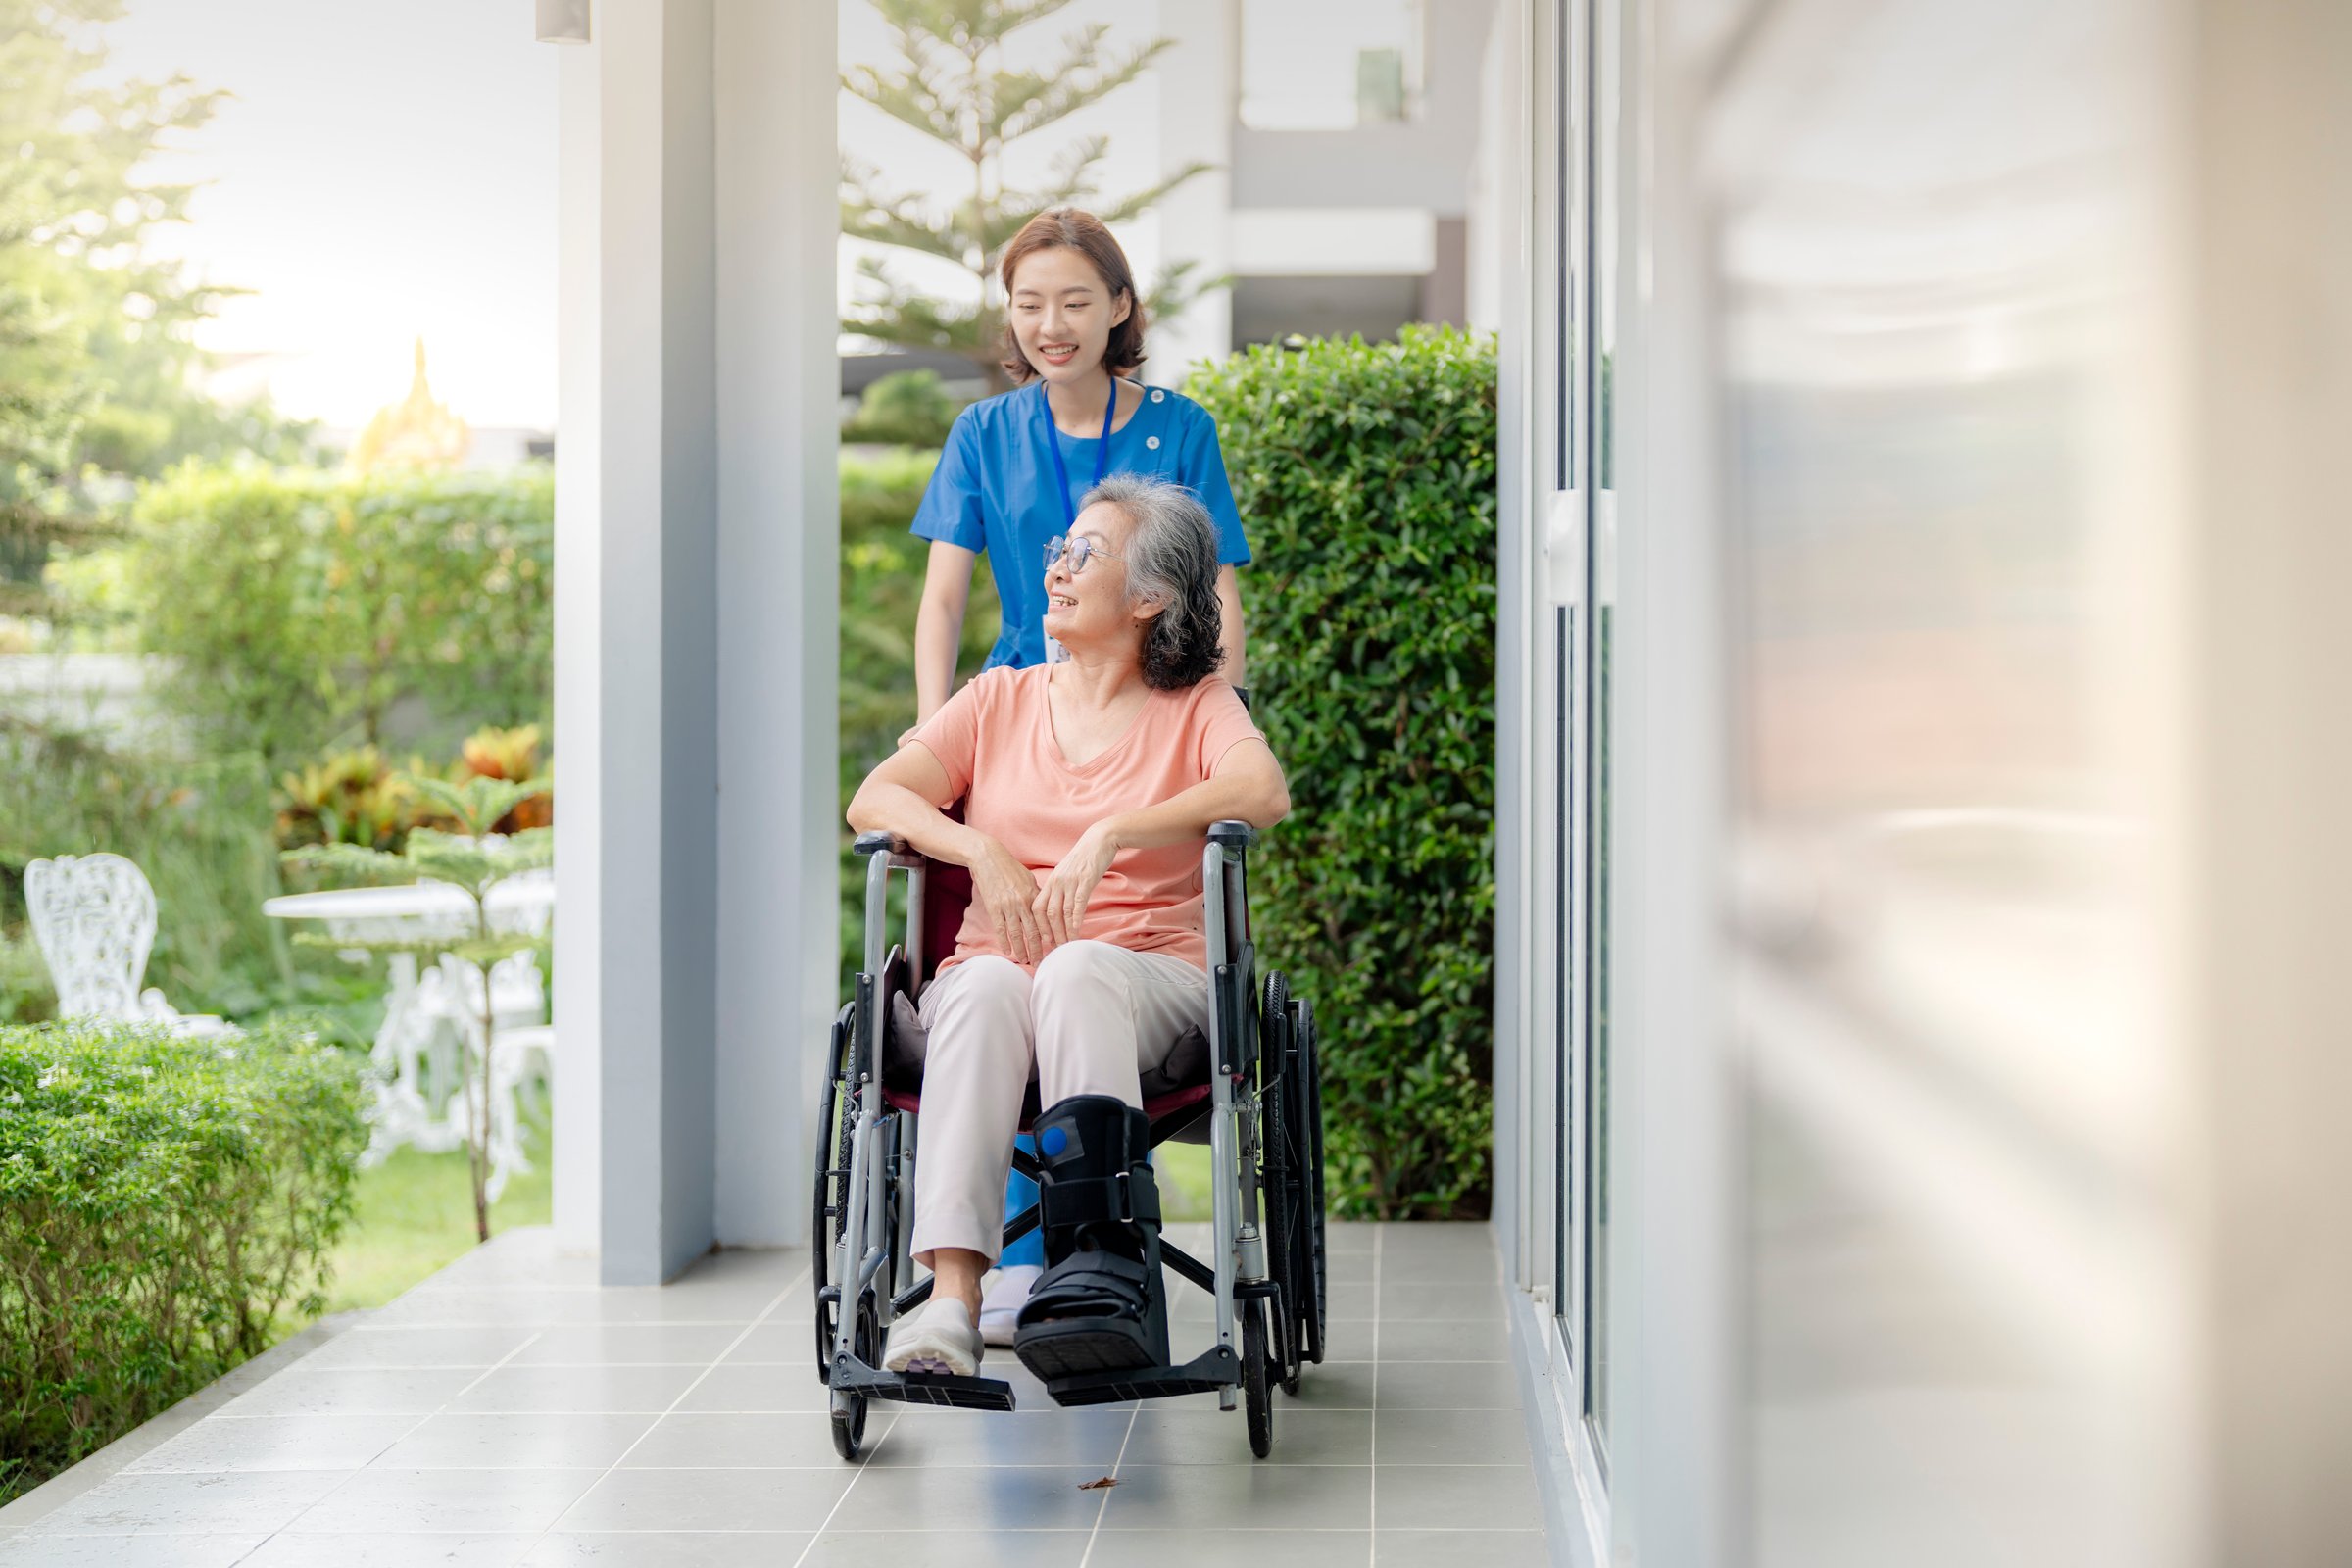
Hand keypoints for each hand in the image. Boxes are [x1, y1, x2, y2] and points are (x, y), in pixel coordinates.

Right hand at [968, 836, 1045, 965]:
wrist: (988, 857)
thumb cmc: (1009, 867)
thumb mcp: (1028, 878)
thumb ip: (1036, 894)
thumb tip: (1044, 908)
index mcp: (1033, 895)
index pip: (1045, 921)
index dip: (1050, 936)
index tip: (1054, 948)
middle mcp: (1022, 902)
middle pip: (1033, 931)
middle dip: (1038, 949)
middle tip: (1041, 962)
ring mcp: (1007, 906)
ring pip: (1017, 934)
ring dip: (1022, 950)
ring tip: (1025, 961)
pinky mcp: (993, 907)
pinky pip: (1000, 929)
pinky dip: (1004, 942)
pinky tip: (1008, 952)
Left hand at [1032, 824, 1119, 949]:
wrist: (1099, 839)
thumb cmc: (1084, 858)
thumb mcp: (1066, 873)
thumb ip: (1060, 889)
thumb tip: (1059, 909)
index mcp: (1051, 881)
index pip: (1037, 907)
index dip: (1039, 926)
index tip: (1043, 941)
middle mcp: (1057, 882)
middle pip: (1048, 913)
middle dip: (1050, 934)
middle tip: (1055, 949)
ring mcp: (1070, 881)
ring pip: (1062, 911)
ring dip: (1064, 931)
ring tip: (1067, 945)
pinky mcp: (1085, 880)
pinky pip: (1078, 903)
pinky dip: (1076, 918)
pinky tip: (1076, 930)